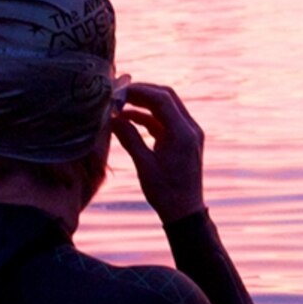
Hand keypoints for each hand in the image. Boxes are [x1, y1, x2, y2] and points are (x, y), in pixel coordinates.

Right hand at [115, 80, 208, 219]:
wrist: (184, 212)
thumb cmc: (165, 192)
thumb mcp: (144, 165)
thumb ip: (129, 138)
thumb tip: (112, 119)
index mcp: (183, 133)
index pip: (162, 99)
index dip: (139, 91)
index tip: (119, 91)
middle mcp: (190, 129)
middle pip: (166, 98)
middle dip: (142, 93)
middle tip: (119, 93)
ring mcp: (189, 134)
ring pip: (166, 108)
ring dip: (144, 105)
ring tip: (120, 105)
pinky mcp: (183, 140)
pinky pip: (165, 122)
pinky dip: (148, 118)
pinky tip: (128, 119)